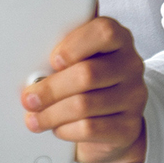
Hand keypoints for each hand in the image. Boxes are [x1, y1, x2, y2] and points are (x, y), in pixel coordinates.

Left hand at [22, 14, 147, 162]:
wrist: (111, 122)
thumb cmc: (88, 83)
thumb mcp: (78, 59)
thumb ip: (64, 54)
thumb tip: (32, 69)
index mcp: (118, 39)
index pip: (104, 32)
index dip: (74, 45)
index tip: (53, 60)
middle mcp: (130, 65)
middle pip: (88, 74)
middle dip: (51, 89)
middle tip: (29, 98)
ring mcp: (134, 96)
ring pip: (84, 104)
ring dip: (51, 113)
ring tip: (35, 118)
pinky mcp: (129, 127)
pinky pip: (91, 128)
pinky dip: (66, 130)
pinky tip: (57, 128)